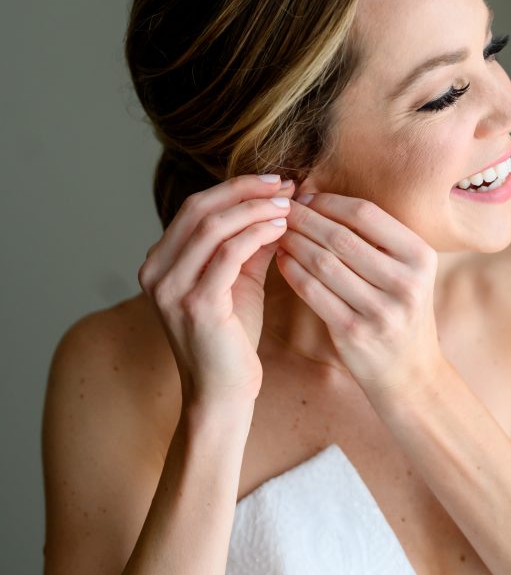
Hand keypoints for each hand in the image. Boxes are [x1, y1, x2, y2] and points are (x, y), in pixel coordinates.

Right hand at [137, 174, 294, 404]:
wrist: (223, 393)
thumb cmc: (231, 339)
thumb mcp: (239, 281)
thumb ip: (249, 244)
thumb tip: (276, 203)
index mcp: (160, 262)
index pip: (195, 207)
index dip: (236, 188)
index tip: (275, 181)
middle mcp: (156, 271)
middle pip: (200, 208)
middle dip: (245, 190)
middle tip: (285, 184)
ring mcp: (171, 287)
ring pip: (213, 226)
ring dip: (255, 209)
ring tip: (289, 205)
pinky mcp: (196, 303)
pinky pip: (229, 253)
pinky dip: (257, 233)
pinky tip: (282, 228)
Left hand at [274, 193, 442, 392]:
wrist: (410, 373)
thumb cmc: (401, 311)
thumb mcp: (409, 273)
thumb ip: (378, 240)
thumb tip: (322, 201)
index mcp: (421, 257)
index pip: (367, 214)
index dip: (330, 202)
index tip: (306, 198)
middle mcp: (405, 282)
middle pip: (341, 237)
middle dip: (305, 219)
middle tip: (282, 211)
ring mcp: (380, 310)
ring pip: (323, 263)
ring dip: (294, 243)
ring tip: (278, 232)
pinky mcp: (353, 332)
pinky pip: (313, 292)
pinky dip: (292, 271)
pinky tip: (281, 260)